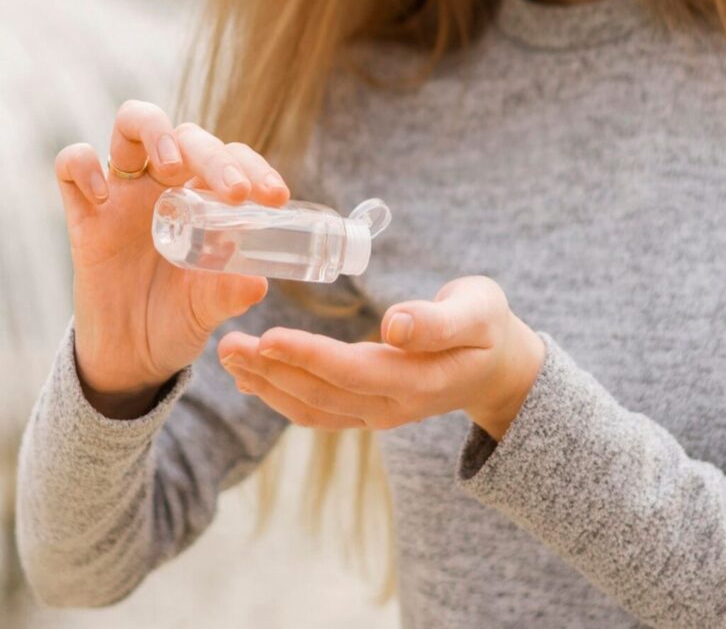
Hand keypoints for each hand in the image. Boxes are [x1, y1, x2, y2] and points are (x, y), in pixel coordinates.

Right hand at [54, 100, 290, 417]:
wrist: (130, 357)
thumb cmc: (178, 319)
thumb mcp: (208, 309)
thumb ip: (227, 293)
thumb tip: (257, 281)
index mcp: (205, 196)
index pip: (231, 157)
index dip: (254, 166)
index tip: (276, 198)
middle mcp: (165, 184)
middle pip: (188, 136)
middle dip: (215, 156)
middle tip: (235, 192)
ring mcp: (123, 193)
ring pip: (132, 124)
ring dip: (155, 131)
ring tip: (171, 168)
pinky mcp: (83, 213)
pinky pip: (71, 165)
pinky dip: (83, 165)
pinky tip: (102, 196)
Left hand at [216, 275, 545, 440]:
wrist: (498, 366)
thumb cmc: (487, 325)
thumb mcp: (478, 312)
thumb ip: (438, 321)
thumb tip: (394, 325)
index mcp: (418, 381)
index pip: (352, 371)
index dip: (308, 356)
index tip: (267, 337)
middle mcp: (392, 407)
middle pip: (321, 394)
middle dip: (271, 371)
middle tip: (227, 345)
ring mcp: (377, 414)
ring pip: (311, 407)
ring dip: (266, 385)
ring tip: (229, 359)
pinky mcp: (366, 409)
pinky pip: (316, 410)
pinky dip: (279, 395)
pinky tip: (251, 378)